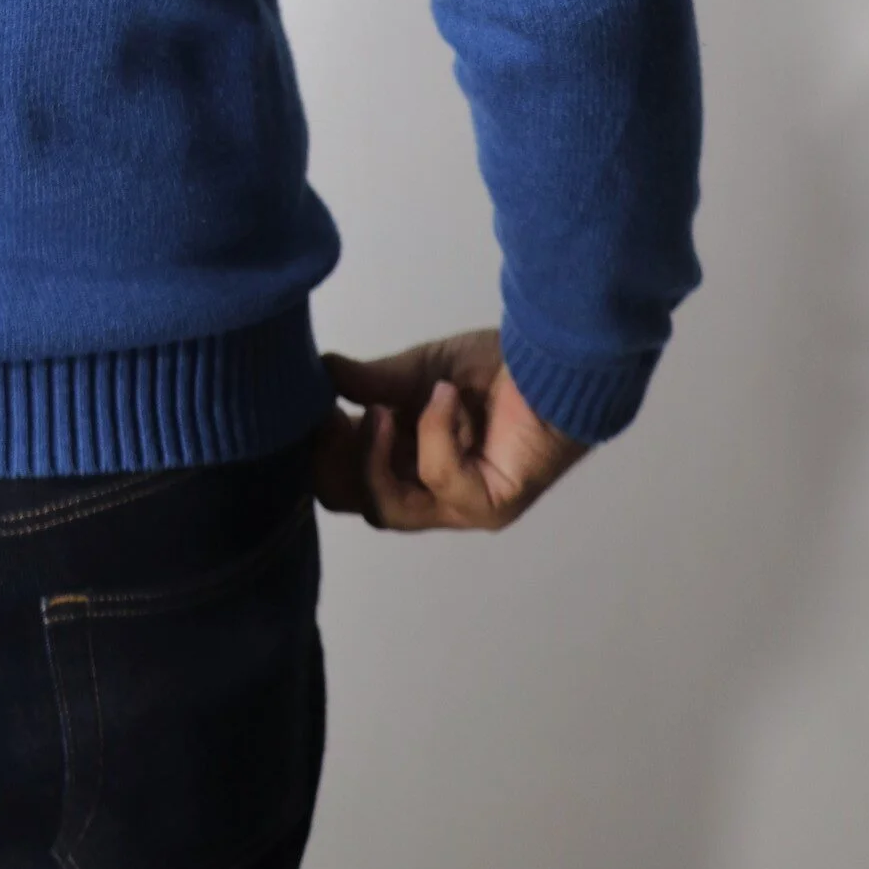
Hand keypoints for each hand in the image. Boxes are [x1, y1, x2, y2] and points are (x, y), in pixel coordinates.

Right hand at [312, 327, 587, 532]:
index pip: (348, 483)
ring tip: (381, 410)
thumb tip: (321, 371)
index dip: (322, 452)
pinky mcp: (489, 505)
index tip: (310, 408)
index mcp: (411, 463)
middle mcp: (432, 494)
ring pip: (388, 507)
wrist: (557, 362)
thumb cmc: (500, 367)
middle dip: (336, 461)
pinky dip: (435, 430)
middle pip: (359, 505)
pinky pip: (440, 478)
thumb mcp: (422, 370)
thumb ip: (373, 382)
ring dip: (375, 454)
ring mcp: (461, 507)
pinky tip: (445, 395)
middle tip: (332, 417)